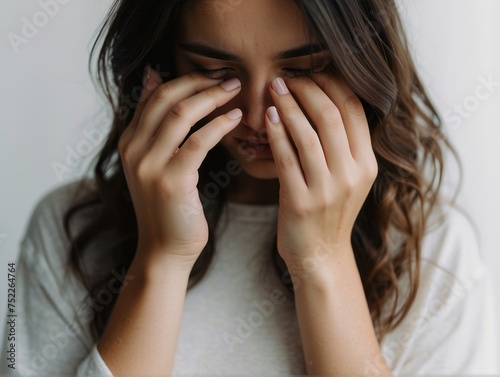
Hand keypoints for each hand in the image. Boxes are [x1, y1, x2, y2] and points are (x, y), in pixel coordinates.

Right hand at [118, 69, 241, 267]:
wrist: (164, 251)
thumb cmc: (168, 209)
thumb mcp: (154, 166)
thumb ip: (155, 130)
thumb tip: (152, 82)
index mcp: (129, 142)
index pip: (153, 95)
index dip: (184, 79)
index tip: (212, 74)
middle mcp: (133, 149)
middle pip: (166, 98)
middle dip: (199, 81)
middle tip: (228, 78)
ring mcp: (149, 165)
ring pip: (181, 114)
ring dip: (212, 97)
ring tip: (236, 90)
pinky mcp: (171, 180)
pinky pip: (198, 142)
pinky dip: (219, 126)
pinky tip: (236, 119)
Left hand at [265, 75, 377, 268]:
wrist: (320, 256)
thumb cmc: (330, 213)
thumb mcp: (349, 180)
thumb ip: (345, 147)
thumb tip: (325, 101)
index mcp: (367, 165)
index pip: (354, 110)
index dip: (332, 85)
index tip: (311, 72)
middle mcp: (352, 175)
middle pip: (331, 116)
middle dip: (307, 89)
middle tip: (287, 78)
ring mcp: (327, 189)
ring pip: (307, 133)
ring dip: (288, 105)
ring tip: (275, 89)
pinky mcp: (301, 201)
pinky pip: (286, 157)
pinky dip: (276, 133)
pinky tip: (268, 117)